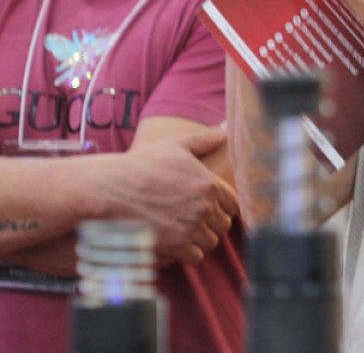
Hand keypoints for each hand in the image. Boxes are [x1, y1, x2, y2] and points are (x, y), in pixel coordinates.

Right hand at [102, 128, 238, 264]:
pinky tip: (175, 240)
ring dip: (200, 238)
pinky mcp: (175, 246)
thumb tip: (225, 130)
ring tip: (183, 229)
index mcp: (209, 184)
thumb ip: (204, 140)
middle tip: (193, 218)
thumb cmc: (141, 165)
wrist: (108, 191)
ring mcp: (190, 228)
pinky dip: (188, 251)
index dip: (220, 206)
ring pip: (210, 242)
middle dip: (211, 222)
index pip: (232, 204)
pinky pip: (196, 256)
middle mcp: (204, 207)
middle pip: (222, 225)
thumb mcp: (174, 145)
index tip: (206, 205)